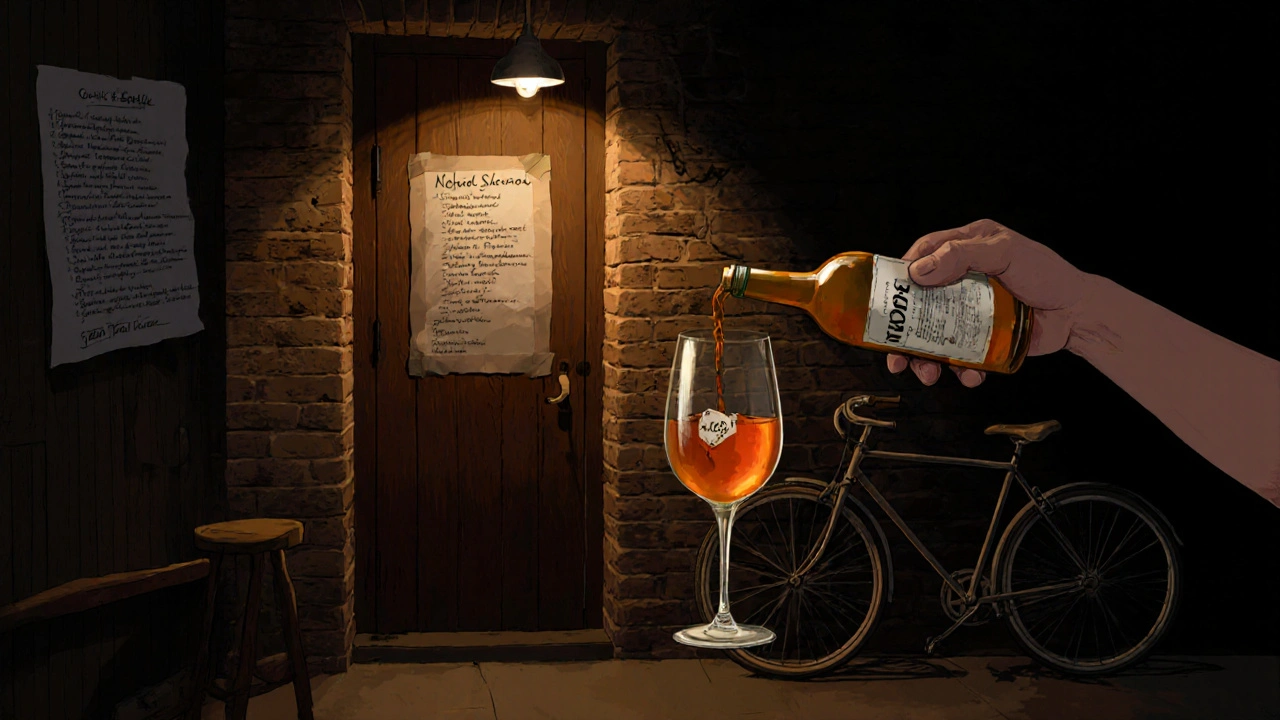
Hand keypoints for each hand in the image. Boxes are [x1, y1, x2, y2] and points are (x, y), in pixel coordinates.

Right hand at [886, 219, 1089, 386]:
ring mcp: (969, 310)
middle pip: (918, 303)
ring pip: (932, 335)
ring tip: (929, 374)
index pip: (921, 256)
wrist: (1077, 314)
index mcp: (965, 248)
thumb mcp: (1005, 253)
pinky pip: (959, 354)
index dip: (901, 277)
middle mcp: (961, 279)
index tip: (888, 299)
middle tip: (896, 356)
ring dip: (924, 359)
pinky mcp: (981, 337)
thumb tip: (919, 272)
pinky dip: (959, 369)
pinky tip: (968, 376)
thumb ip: (963, 255)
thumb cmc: (1047, 274)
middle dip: (902, 333)